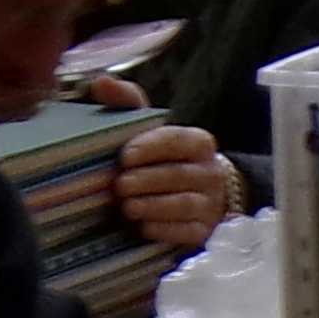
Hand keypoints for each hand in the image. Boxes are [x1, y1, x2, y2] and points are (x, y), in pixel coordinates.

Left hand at [110, 122, 237, 260]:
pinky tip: (144, 227)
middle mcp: (210, 172)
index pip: (177, 140)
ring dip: (153, 206)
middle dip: (147, 180)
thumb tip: (108, 86)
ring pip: (184, 204)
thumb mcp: (154, 134)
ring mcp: (210, 203)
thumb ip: (131, 109)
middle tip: (120, 185)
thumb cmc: (166, 161)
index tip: (125, 156)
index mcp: (199, 143)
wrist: (199, 194)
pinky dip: (164, 230)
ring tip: (128, 207)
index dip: (150, 147)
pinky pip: (187, 232)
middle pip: (178, 174)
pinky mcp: (204, 230)